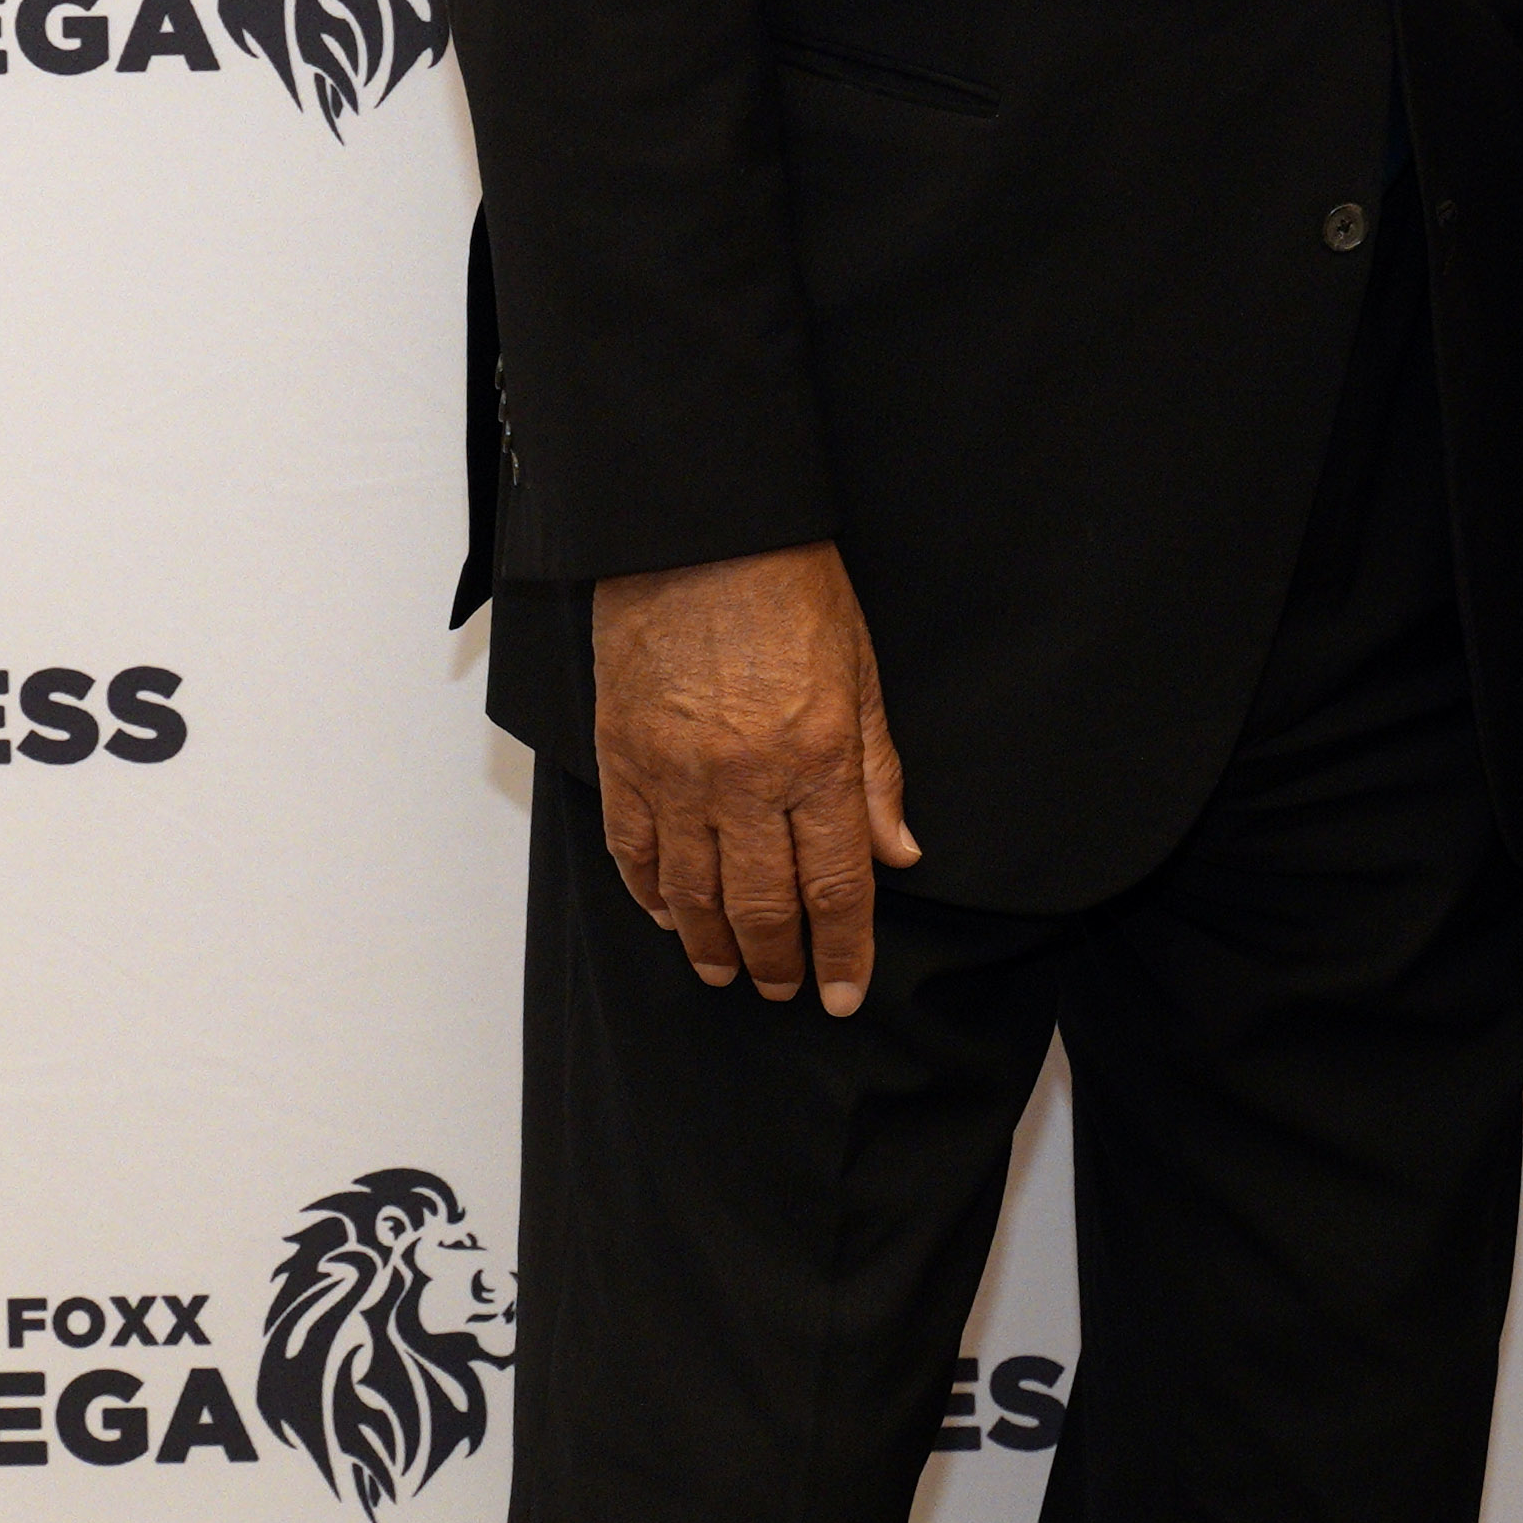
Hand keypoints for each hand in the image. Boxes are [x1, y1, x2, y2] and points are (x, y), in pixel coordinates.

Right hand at [589, 541, 920, 1015]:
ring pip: (692, 894)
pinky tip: (665, 915)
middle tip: (784, 988)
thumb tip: (898, 854)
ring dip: (711, 944)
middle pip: (762, 906)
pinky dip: (648, 893)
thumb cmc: (789, 589)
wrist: (700, 529)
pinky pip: (633, 850)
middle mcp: (747, 780)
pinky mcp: (624, 756)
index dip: (841, 952)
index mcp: (818, 759)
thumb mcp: (861, 674)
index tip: (841, 993)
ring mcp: (677, 773)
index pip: (836, 887)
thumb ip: (877, 774)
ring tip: (725, 971)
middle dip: (777, 960)